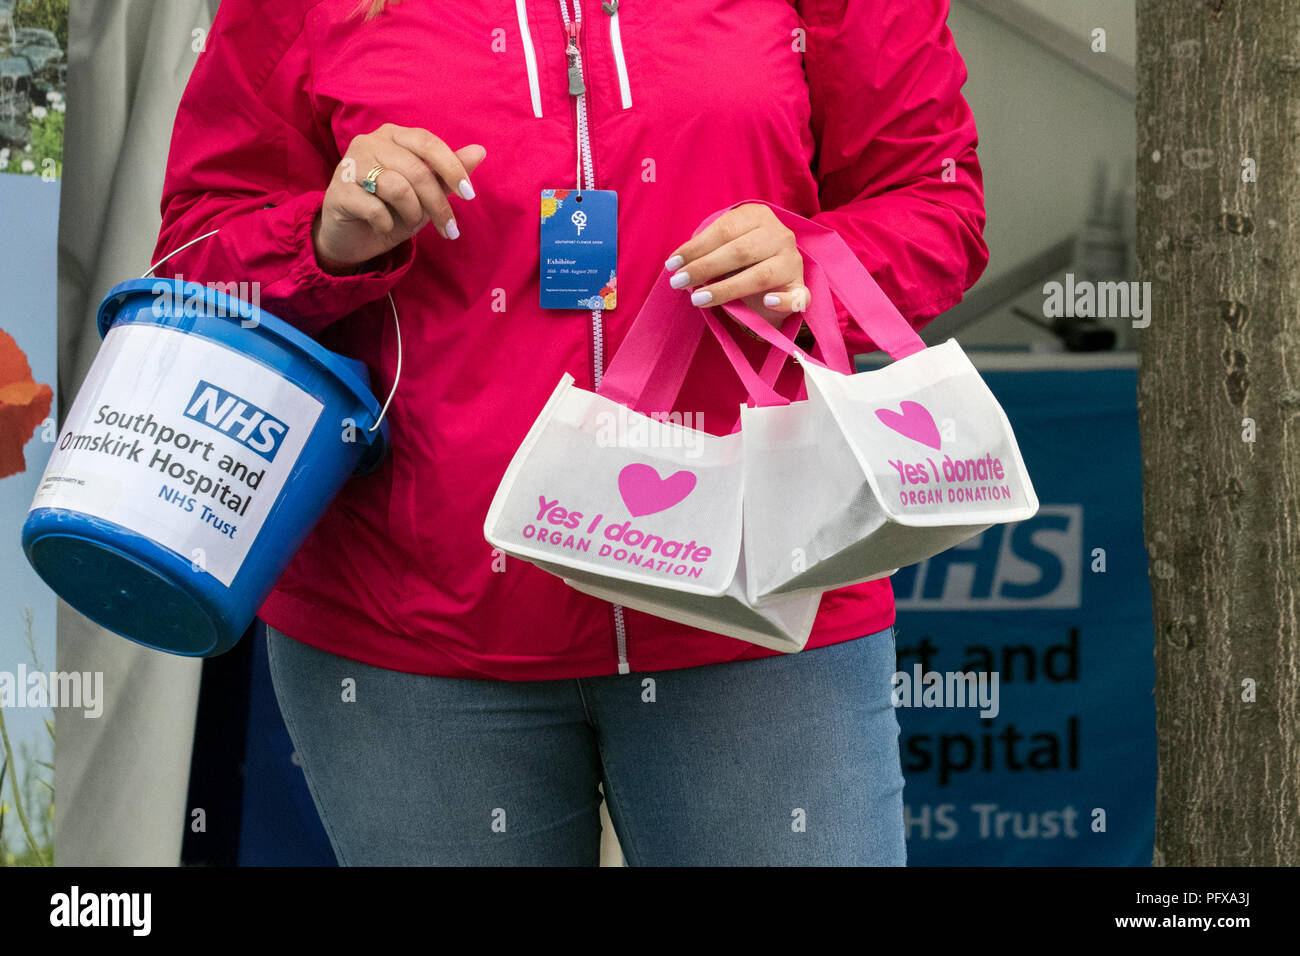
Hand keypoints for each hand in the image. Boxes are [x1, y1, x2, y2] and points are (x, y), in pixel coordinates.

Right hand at [312, 124, 486, 274]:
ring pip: (398, 188)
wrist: (351, 237)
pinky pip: (375, 208)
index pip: (428, 143)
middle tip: (449, 229)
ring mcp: (350, 164)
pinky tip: (382, 226)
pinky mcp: (338, 191)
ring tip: (409, 223)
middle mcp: (370, 142)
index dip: (452, 168)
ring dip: (412, 214)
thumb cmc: (391, 210)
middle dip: (438, 205)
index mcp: (394, 136)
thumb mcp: (425, 194)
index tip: (469, 195)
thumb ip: (448, 174)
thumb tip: (480, 151)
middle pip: (417, 171)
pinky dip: (386, 224)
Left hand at [662, 203, 809, 329]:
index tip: (671, 265)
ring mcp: (793, 262)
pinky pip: (797, 296)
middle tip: (678, 283)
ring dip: (726, 289)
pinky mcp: (801, 288)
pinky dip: (782, 300)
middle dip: (704, 268)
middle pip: (739, 251)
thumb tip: (678, 265)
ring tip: (698, 300)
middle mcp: (780, 235)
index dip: (695, 248)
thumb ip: (707, 250)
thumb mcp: (724, 246)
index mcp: (759, 216)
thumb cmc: (741, 261)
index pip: (724, 230)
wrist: (774, 281)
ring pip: (760, 275)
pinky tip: (767, 302)